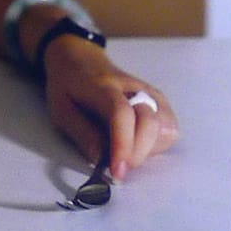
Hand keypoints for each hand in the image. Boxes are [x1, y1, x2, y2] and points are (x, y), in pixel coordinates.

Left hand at [42, 34, 179, 181]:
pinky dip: (156, 144)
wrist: (81, 59)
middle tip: (117, 165)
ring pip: (165, 130)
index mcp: (102, 87)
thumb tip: (101, 160)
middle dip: (137, 153)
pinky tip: (137, 141)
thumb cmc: (69, 85)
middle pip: (150, 123)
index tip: (117, 171)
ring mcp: (150, 93)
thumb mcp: (61, 109)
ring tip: (125, 147)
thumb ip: (81, 134)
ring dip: (147, 149)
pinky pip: (169, 130)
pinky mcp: (160, 101)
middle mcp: (132, 87)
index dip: (123, 145)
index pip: (121, 114)